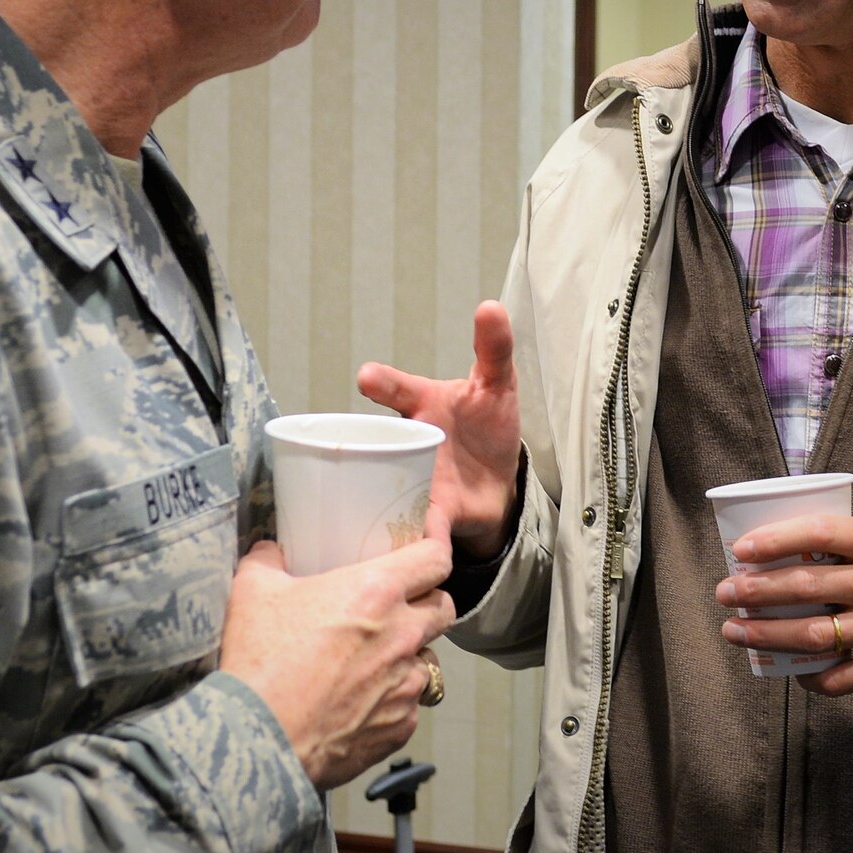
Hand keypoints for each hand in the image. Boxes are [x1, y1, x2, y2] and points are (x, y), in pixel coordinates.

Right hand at [221, 537, 455, 789]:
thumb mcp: (252, 592)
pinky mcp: (403, 725)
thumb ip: (267, 560)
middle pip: (444, 607)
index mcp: (376, 591)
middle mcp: (403, 635)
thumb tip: (270, 551)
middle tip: (395, 607)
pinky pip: (409, 704)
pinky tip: (356, 702)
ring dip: (407, 656)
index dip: (434, 549)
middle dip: (426, 603)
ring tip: (369, 662)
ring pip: (428, 659)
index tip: (423, 548)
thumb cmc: (260, 663)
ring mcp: (407, 684)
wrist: (259, 741)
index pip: (437, 558)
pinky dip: (390, 699)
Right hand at [357, 300, 520, 560]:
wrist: (495, 484)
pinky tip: (417, 547)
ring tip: (379, 501)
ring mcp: (412, 479)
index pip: (398, 389)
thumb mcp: (498, 383)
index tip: (368, 378)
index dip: (383, 384)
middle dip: (367, 445)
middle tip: (354, 447)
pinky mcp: (428, 516)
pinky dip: (418, 538)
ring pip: (385, 488)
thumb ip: (494, 347)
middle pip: (379, 443)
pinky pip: (417, 529)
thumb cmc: (488, 425)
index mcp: (420, 406)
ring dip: (380, 495)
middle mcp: (405, 442)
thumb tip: (490, 306)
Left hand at [714, 515, 852, 695]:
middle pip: (807, 588)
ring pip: (816, 635)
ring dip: (768, 635)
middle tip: (725, 593)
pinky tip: (789, 669)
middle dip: (757, 592)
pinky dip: (812, 677)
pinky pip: (845, 676)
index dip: (776, 540)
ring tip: (736, 631)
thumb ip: (844, 537)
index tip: (741, 549)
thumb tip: (782, 541)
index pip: (819, 533)